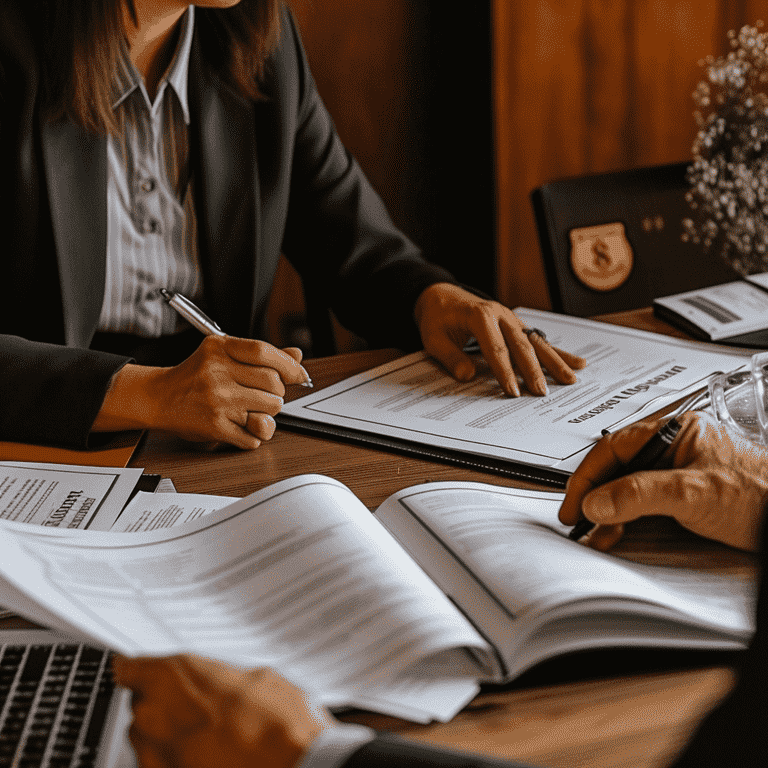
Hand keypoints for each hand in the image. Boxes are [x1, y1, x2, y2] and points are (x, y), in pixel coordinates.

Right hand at [93, 337, 309, 448]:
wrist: (159, 399)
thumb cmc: (195, 376)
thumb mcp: (224, 354)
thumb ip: (260, 354)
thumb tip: (297, 355)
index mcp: (220, 348)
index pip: (264, 352)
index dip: (288, 365)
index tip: (298, 375)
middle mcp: (217, 372)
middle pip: (273, 383)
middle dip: (276, 392)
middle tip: (263, 394)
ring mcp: (216, 400)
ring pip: (270, 410)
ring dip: (267, 413)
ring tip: (250, 409)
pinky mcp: (215, 426)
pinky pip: (254, 436)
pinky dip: (252, 435)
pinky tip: (239, 424)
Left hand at [113, 654, 334, 767]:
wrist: (293, 767)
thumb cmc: (278, 723)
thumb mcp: (257, 678)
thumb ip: (224, 679)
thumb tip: (223, 684)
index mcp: (171, 678)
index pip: (129, 669)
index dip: (139, 672)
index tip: (143, 673)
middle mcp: (155, 717)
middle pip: (142, 705)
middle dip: (166, 705)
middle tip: (203, 707)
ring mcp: (156, 758)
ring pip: (148, 741)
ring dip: (169, 736)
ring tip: (209, 737)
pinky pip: (159, 767)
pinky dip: (177, 763)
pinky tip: (207, 759)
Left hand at [414, 283, 585, 395]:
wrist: (440, 296)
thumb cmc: (437, 318)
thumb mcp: (433, 338)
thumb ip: (450, 357)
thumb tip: (467, 376)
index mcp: (480, 315)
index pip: (496, 348)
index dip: (504, 372)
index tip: (512, 392)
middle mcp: (501, 315)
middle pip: (521, 345)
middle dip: (533, 370)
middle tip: (541, 392)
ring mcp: (512, 319)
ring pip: (536, 342)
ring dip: (554, 361)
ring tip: (570, 379)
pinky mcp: (517, 326)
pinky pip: (538, 340)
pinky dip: (557, 352)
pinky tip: (576, 362)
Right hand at [559, 411, 767, 551]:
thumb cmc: (762, 494)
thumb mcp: (693, 492)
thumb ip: (640, 494)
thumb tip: (597, 502)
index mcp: (673, 433)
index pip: (613, 448)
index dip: (587, 475)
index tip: (574, 503)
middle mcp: (673, 451)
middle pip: (617, 469)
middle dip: (594, 497)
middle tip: (578, 521)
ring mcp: (678, 475)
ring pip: (628, 490)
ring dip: (608, 513)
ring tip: (594, 534)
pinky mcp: (685, 500)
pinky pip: (644, 506)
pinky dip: (626, 521)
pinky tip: (617, 535)